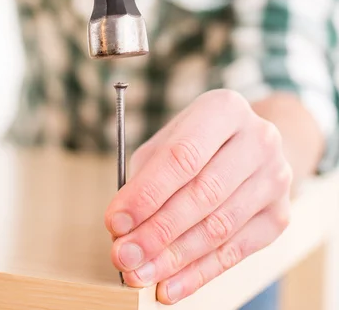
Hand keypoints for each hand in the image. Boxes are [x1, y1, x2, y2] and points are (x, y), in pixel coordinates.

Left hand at [104, 90, 291, 304]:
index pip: (183, 156)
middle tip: (123, 256)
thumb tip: (123, 228)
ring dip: (174, 258)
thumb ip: (145, 177)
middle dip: (157, 231)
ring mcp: (275, 178)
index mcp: (225, 109)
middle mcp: (258, 139)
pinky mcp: (280, 214)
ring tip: (140, 273)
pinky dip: (198, 273)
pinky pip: (235, 252)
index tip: (115, 222)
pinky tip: (169, 286)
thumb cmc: (199, 142)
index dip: (147, 193)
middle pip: (203, 194)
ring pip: (219, 227)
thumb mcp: (170, 140)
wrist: (251, 146)